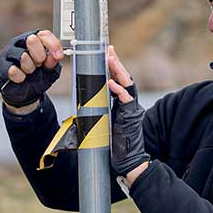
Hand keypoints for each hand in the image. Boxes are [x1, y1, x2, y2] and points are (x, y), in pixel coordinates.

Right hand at [0, 30, 63, 107]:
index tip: (58, 56)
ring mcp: (9, 52)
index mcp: (35, 40)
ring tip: (29, 73)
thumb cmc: (37, 78)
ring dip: (29, 68)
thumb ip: (53, 63)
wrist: (25, 94)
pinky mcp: (1, 65)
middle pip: (32, 40)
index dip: (53, 45)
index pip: (44, 35)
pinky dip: (20, 77)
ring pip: (22, 55)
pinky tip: (21, 78)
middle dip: (39, 56)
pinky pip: (12, 69)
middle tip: (38, 65)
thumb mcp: (50, 71)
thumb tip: (53, 56)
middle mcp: (20, 42)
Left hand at [108, 46, 149, 180]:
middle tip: (108, 49)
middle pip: (124, 79)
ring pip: (127, 85)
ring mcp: (131, 110)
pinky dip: (118, 90)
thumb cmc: (116, 149)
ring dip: (118, 71)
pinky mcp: (131, 118)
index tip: (105, 55)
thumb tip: (81, 108)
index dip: (112, 68)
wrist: (130, 164)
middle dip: (115, 63)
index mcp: (122, 106)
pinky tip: (110, 82)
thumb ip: (96, 115)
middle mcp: (129, 106)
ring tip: (110, 58)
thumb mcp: (102, 128)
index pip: (118, 82)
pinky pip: (125, 100)